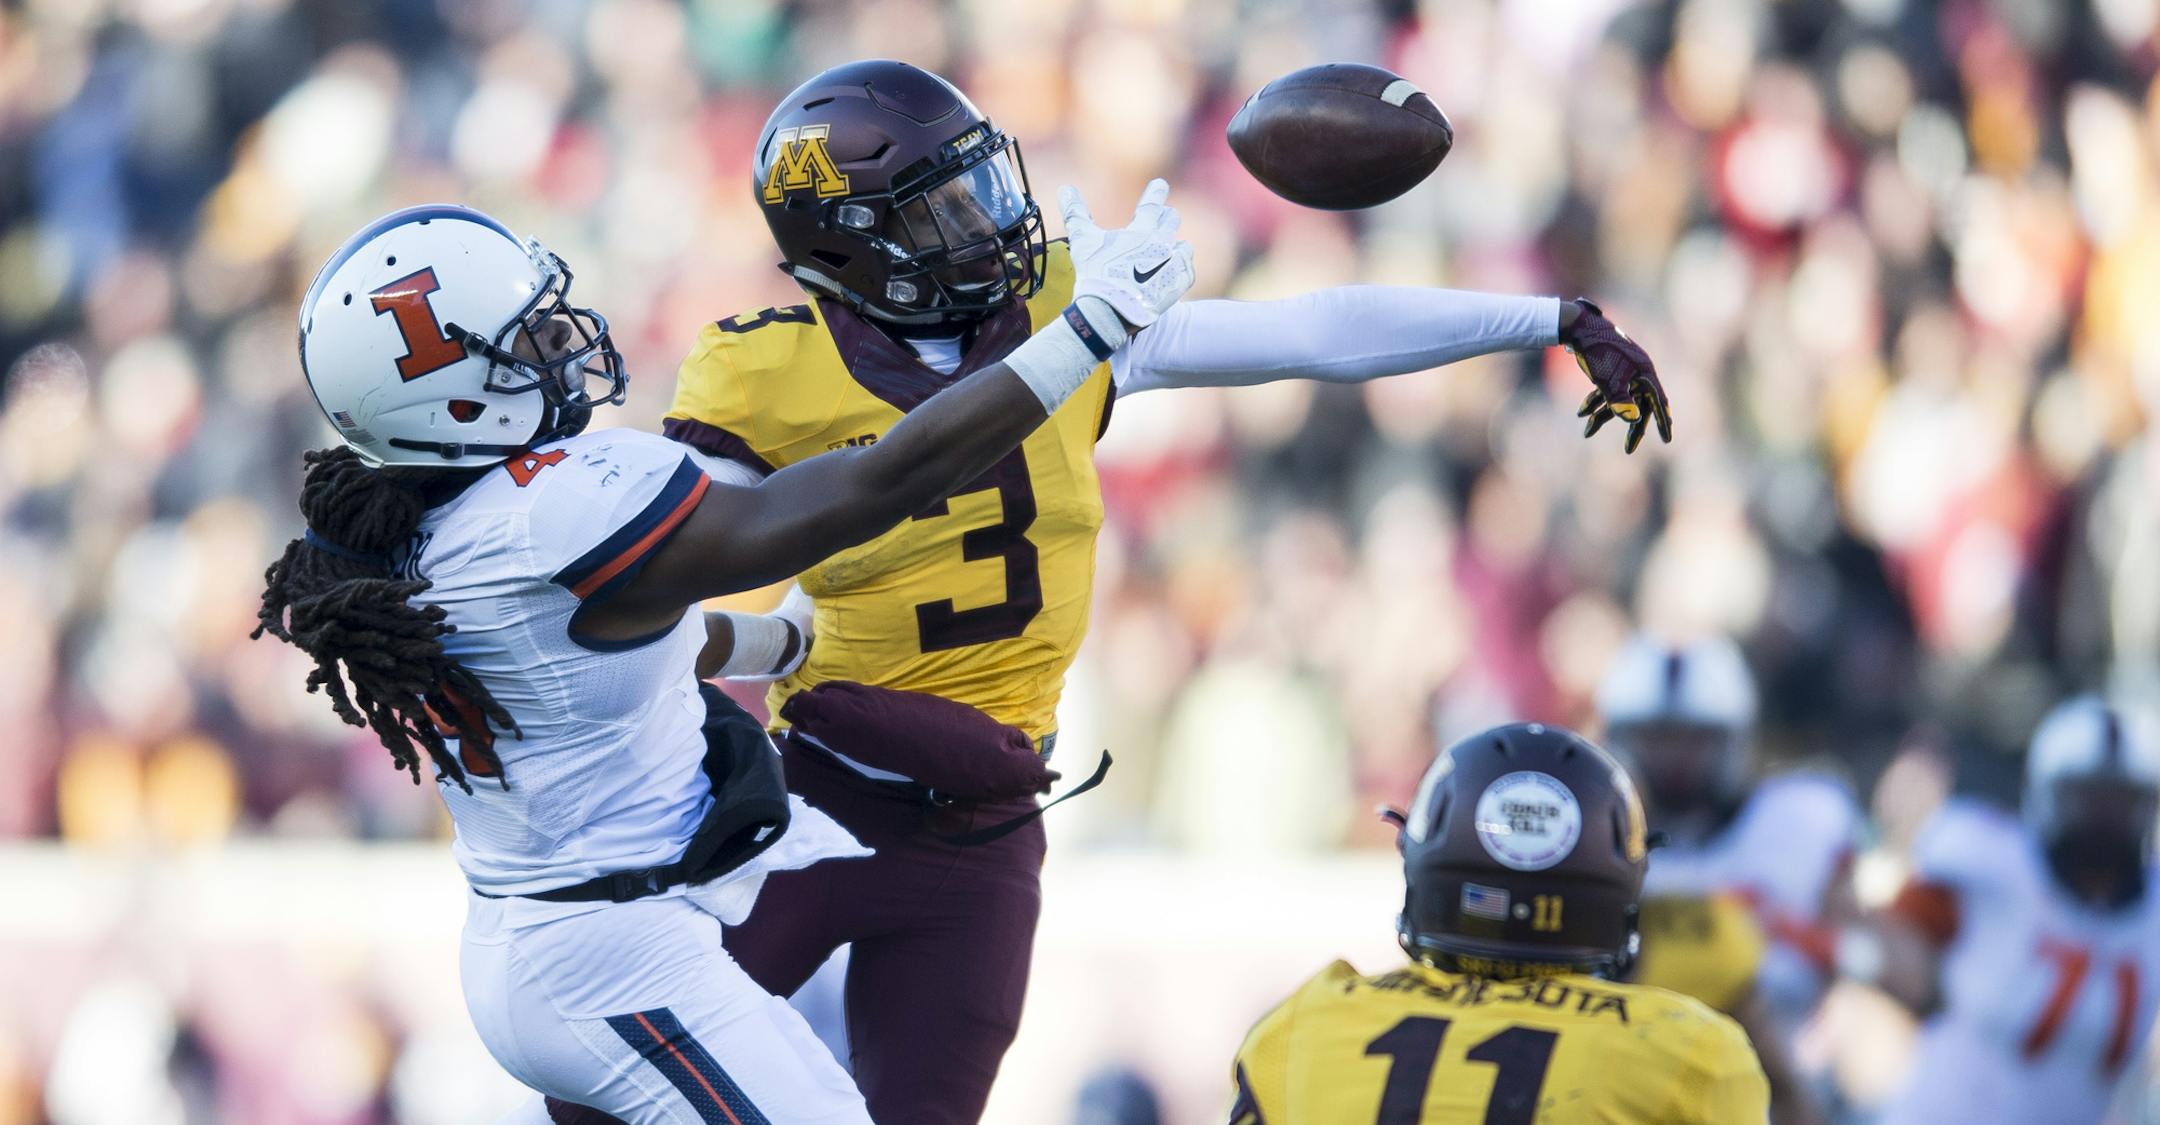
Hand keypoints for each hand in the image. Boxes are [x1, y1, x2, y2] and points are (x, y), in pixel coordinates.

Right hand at [1060, 178, 1196, 332]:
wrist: (1109, 312)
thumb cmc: (1094, 274)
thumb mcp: (1083, 241)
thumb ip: (1076, 213)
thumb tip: (1064, 188)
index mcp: (1142, 230)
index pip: (1152, 204)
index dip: (1156, 192)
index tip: (1160, 184)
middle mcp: (1162, 244)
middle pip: (1171, 221)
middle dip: (1166, 218)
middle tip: (1164, 216)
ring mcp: (1173, 264)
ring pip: (1183, 247)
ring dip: (1175, 246)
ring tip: (1168, 250)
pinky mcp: (1179, 285)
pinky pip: (1188, 270)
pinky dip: (1181, 268)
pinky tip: (1173, 270)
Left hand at [1563, 298, 1671, 453]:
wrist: (1577, 327)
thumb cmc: (1597, 353)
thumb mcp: (1608, 381)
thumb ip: (1621, 402)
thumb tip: (1634, 420)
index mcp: (1645, 372)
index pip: (1658, 402)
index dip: (1663, 422)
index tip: (1667, 439)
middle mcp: (1638, 371)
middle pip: (1639, 405)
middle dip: (1631, 427)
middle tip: (1629, 450)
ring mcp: (1624, 369)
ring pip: (1618, 399)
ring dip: (1602, 416)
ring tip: (1586, 432)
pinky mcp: (1609, 368)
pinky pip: (1606, 391)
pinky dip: (1594, 402)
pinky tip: (1581, 414)